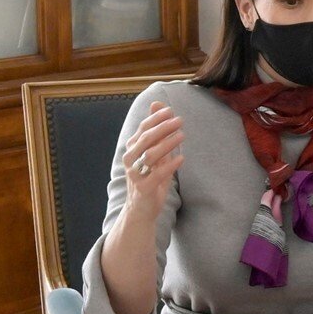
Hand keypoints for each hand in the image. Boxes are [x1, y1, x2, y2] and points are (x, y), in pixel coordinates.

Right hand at [121, 101, 183, 216]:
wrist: (141, 208)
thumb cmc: (149, 177)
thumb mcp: (154, 153)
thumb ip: (156, 131)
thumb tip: (157, 105)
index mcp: (132, 149)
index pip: (142, 129)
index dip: (155, 119)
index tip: (170, 111)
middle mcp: (130, 160)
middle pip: (145, 140)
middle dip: (162, 128)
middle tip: (180, 121)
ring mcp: (135, 174)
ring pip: (149, 155)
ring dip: (167, 144)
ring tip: (182, 135)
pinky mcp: (144, 188)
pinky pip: (156, 175)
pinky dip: (169, 166)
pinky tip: (182, 158)